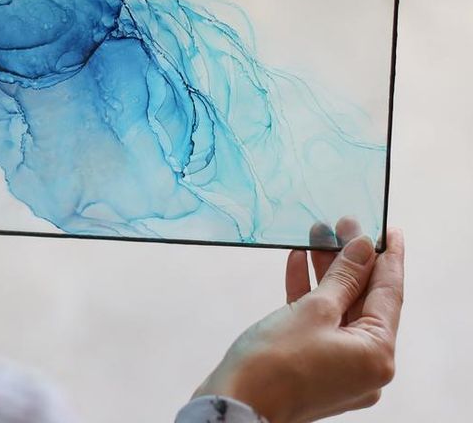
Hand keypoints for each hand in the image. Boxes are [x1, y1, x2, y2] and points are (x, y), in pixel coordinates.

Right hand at [193, 226, 404, 422]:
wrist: (236, 402)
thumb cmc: (275, 361)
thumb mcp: (314, 309)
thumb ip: (342, 276)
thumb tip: (363, 248)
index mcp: (377, 354)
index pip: (390, 294)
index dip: (388, 257)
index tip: (388, 229)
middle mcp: (366, 364)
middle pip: (363, 299)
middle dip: (350, 260)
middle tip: (342, 224)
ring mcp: (340, 366)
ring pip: (339, 308)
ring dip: (326, 272)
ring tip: (316, 234)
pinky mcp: (315, 365)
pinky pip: (321, 322)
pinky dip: (310, 294)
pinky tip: (296, 263)